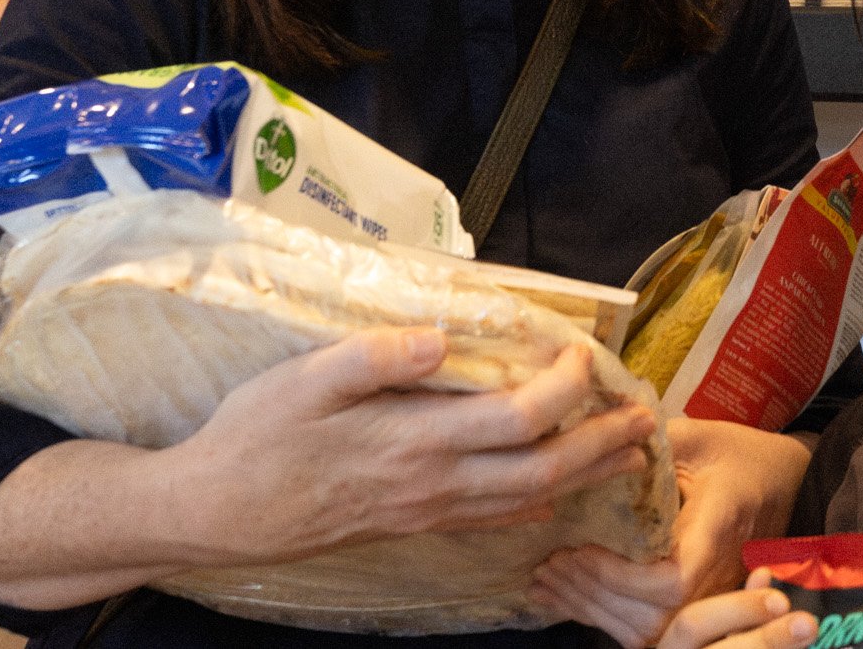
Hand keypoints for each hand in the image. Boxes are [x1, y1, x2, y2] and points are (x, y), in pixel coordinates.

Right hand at [165, 328, 657, 565]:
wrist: (216, 513)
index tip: (582, 351)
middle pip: (542, 472)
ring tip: (626, 452)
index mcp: (414, 441)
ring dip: (584, 476)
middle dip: (601, 443)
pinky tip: (555, 496)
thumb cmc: (255, 437)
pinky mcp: (414, 525)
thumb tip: (439, 336)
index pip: (517, 419)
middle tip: (646, 415)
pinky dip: (537, 506)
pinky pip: (492, 521)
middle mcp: (432, 483)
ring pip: (527, 503)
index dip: (564, 387)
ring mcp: (426, 511)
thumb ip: (372, 358)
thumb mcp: (301, 382)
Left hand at [530, 418, 812, 646]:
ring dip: (592, 609)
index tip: (580, 550)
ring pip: (648, 629)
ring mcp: (709, 594)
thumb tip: (599, 433)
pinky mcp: (698, 603)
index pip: (671, 581)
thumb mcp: (704, 436)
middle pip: (652, 614)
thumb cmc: (745, 456)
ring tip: (548, 581)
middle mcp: (716, 573)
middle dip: (593, 593)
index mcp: (716, 528)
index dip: (622, 577)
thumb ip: (658, 440)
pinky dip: (605, 617)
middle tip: (548, 564)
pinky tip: (569, 598)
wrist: (790, 484)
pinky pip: (650, 628)